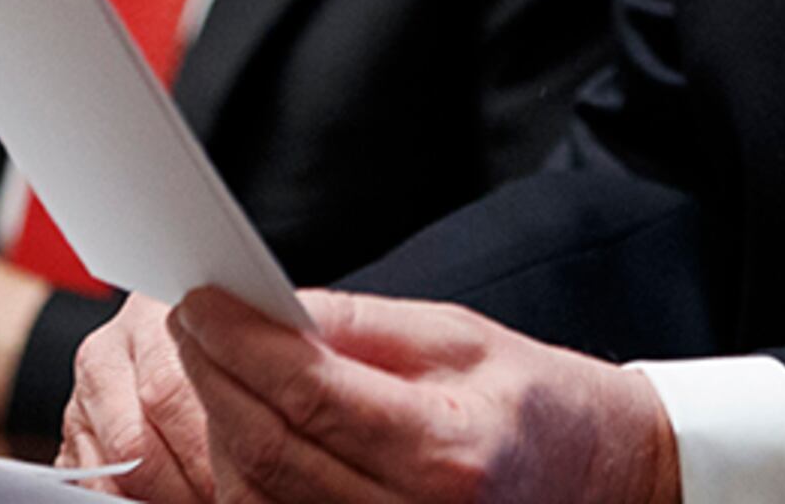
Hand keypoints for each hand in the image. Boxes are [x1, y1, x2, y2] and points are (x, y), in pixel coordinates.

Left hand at [86, 286, 681, 503]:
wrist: (598, 478)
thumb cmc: (532, 402)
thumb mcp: (458, 338)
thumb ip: (356, 326)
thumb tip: (262, 306)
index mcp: (445, 451)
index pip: (309, 394)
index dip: (240, 344)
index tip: (200, 300)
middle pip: (269, 453)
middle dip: (212, 380)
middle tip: (186, 322)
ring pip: (257, 499)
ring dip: (212, 431)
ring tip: (203, 366)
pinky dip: (241, 479)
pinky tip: (232, 428)